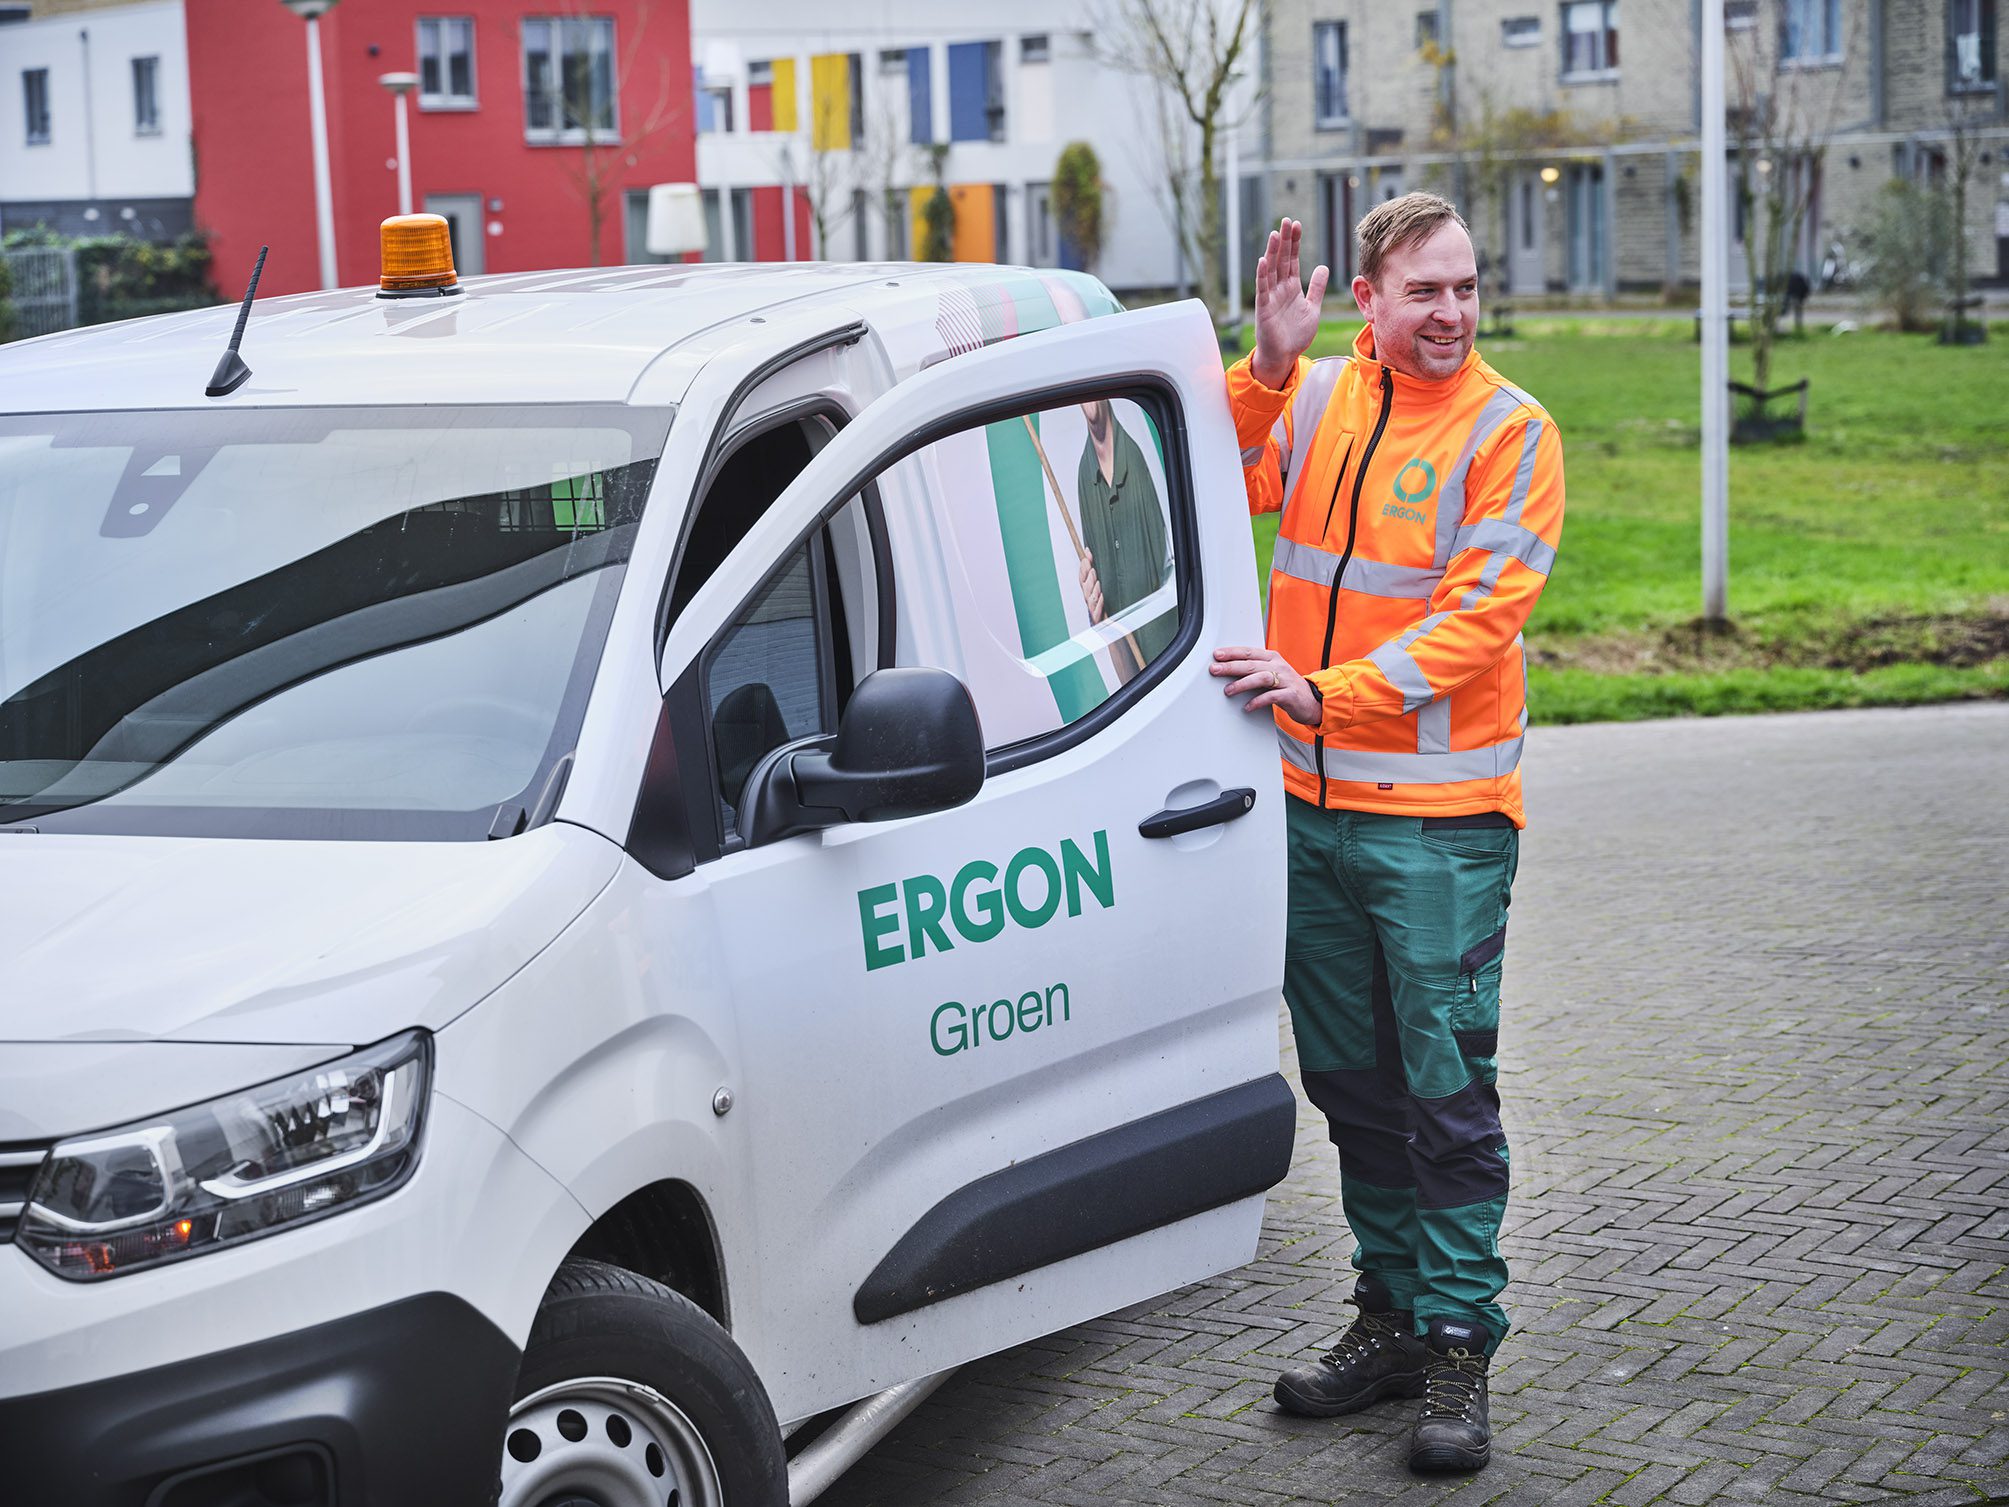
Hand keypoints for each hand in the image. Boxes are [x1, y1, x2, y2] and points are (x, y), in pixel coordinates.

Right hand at [1078, 550, 1104, 622]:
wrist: (1110, 626)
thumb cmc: (1106, 606)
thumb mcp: (1102, 586)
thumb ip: (1095, 572)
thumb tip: (1089, 552)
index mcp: (1089, 591)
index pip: (1083, 578)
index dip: (1084, 567)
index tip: (1087, 557)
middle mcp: (1089, 600)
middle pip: (1085, 587)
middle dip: (1087, 577)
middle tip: (1091, 568)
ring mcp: (1093, 609)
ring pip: (1090, 598)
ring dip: (1093, 589)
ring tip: (1097, 582)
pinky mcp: (1098, 619)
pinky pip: (1097, 611)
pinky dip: (1099, 604)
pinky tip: (1102, 597)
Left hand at [1211, 646, 1320, 726]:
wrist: (1311, 700)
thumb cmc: (1285, 686)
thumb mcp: (1270, 673)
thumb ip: (1252, 670)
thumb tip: (1226, 669)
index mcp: (1272, 657)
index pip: (1249, 652)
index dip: (1232, 652)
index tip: (1216, 655)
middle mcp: (1278, 666)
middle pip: (1251, 664)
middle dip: (1231, 666)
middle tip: (1215, 670)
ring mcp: (1285, 679)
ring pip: (1261, 678)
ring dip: (1242, 684)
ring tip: (1228, 690)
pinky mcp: (1290, 695)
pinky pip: (1272, 697)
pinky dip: (1258, 701)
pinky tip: (1247, 707)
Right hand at [1252, 219, 1328, 389]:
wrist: (1285, 357)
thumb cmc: (1296, 336)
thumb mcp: (1312, 308)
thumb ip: (1316, 288)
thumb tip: (1323, 267)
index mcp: (1292, 288)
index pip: (1293, 260)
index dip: (1294, 243)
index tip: (1296, 225)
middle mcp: (1280, 289)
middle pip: (1282, 260)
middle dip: (1284, 241)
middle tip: (1286, 221)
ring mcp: (1271, 298)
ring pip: (1271, 270)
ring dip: (1273, 252)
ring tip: (1275, 234)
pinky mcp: (1264, 309)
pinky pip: (1263, 289)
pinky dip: (1262, 275)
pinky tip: (1263, 260)